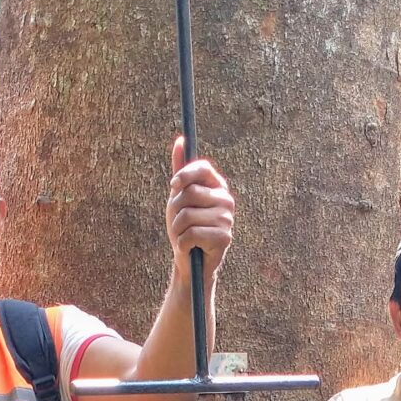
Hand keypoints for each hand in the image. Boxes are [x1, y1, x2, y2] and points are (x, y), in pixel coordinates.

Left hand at [167, 136, 235, 273]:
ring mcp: (228, 218)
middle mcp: (226, 199)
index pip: (202, 168)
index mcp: (217, 186)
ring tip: (184, 237)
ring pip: (187, 215)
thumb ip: (181, 171)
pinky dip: (182, 243)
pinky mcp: (225, 237)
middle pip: (190, 193)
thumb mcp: (179, 196)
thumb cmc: (185, 226)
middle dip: (176, 211)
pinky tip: (189, 247)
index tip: (173, 186)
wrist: (190, 259)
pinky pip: (192, 233)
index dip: (184, 175)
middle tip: (180, 223)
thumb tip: (180, 141)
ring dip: (177, 230)